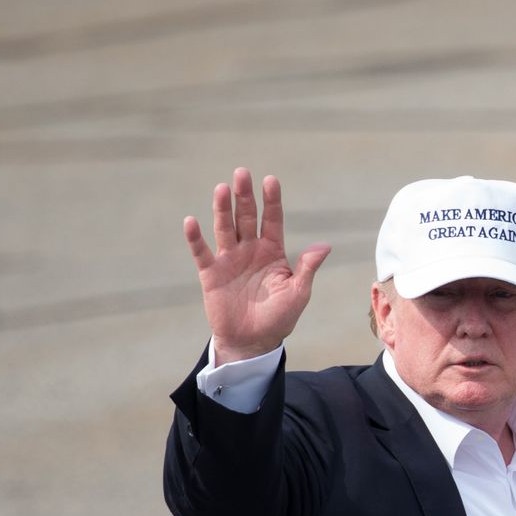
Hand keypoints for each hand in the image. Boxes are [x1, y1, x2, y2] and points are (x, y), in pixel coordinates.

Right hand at [184, 168, 330, 363]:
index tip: (271, 180)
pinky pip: (202, 252)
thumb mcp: (298, 293)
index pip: (272, 219)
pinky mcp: (211, 274)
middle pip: (247, 217)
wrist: (252, 343)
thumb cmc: (279, 318)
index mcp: (272, 251)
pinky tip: (191, 221)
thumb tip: (325, 245)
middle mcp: (250, 250)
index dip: (271, 200)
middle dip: (244, 196)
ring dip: (222, 209)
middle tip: (242, 173)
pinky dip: (195, 238)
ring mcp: (230, 260)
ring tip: (221, 189)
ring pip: (225, 228)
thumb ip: (307, 268)